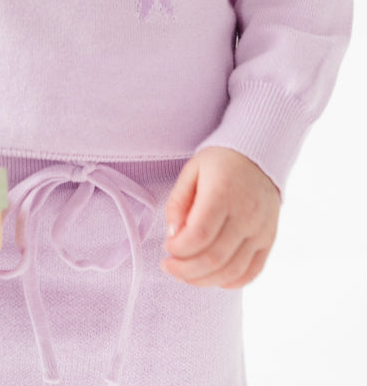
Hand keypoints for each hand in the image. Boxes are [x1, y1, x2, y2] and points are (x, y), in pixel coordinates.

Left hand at [161, 146, 280, 288]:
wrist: (258, 155)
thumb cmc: (220, 163)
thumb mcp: (192, 171)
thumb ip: (178, 202)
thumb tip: (173, 235)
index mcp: (222, 193)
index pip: (199, 235)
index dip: (179, 249)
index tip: (166, 247)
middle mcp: (246, 214)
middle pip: (214, 258)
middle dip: (186, 270)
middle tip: (169, 267)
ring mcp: (260, 230)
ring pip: (232, 270)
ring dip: (204, 280)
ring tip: (186, 275)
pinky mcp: (269, 239)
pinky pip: (253, 271)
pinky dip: (231, 282)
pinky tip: (213, 278)